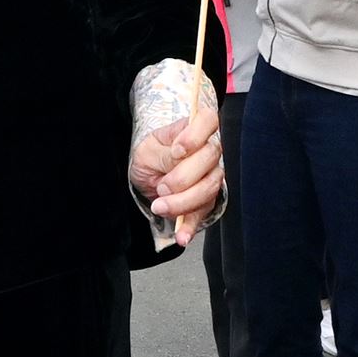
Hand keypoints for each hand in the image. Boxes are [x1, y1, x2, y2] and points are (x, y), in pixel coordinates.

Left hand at [133, 100, 223, 249]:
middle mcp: (208, 152)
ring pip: (208, 189)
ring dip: (182, 202)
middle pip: (210, 160)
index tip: (177, 151)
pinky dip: (190, 227)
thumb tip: (179, 159)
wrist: (147, 175)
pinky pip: (201, 215)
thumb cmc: (150, 155)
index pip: (208, 120)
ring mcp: (211, 177)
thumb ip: (165, 153)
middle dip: (183, 178)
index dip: (196, 136)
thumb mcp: (149, 150)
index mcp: (194, 130)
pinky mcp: (204, 201)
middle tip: (161, 186)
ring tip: (159, 206)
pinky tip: (181, 236)